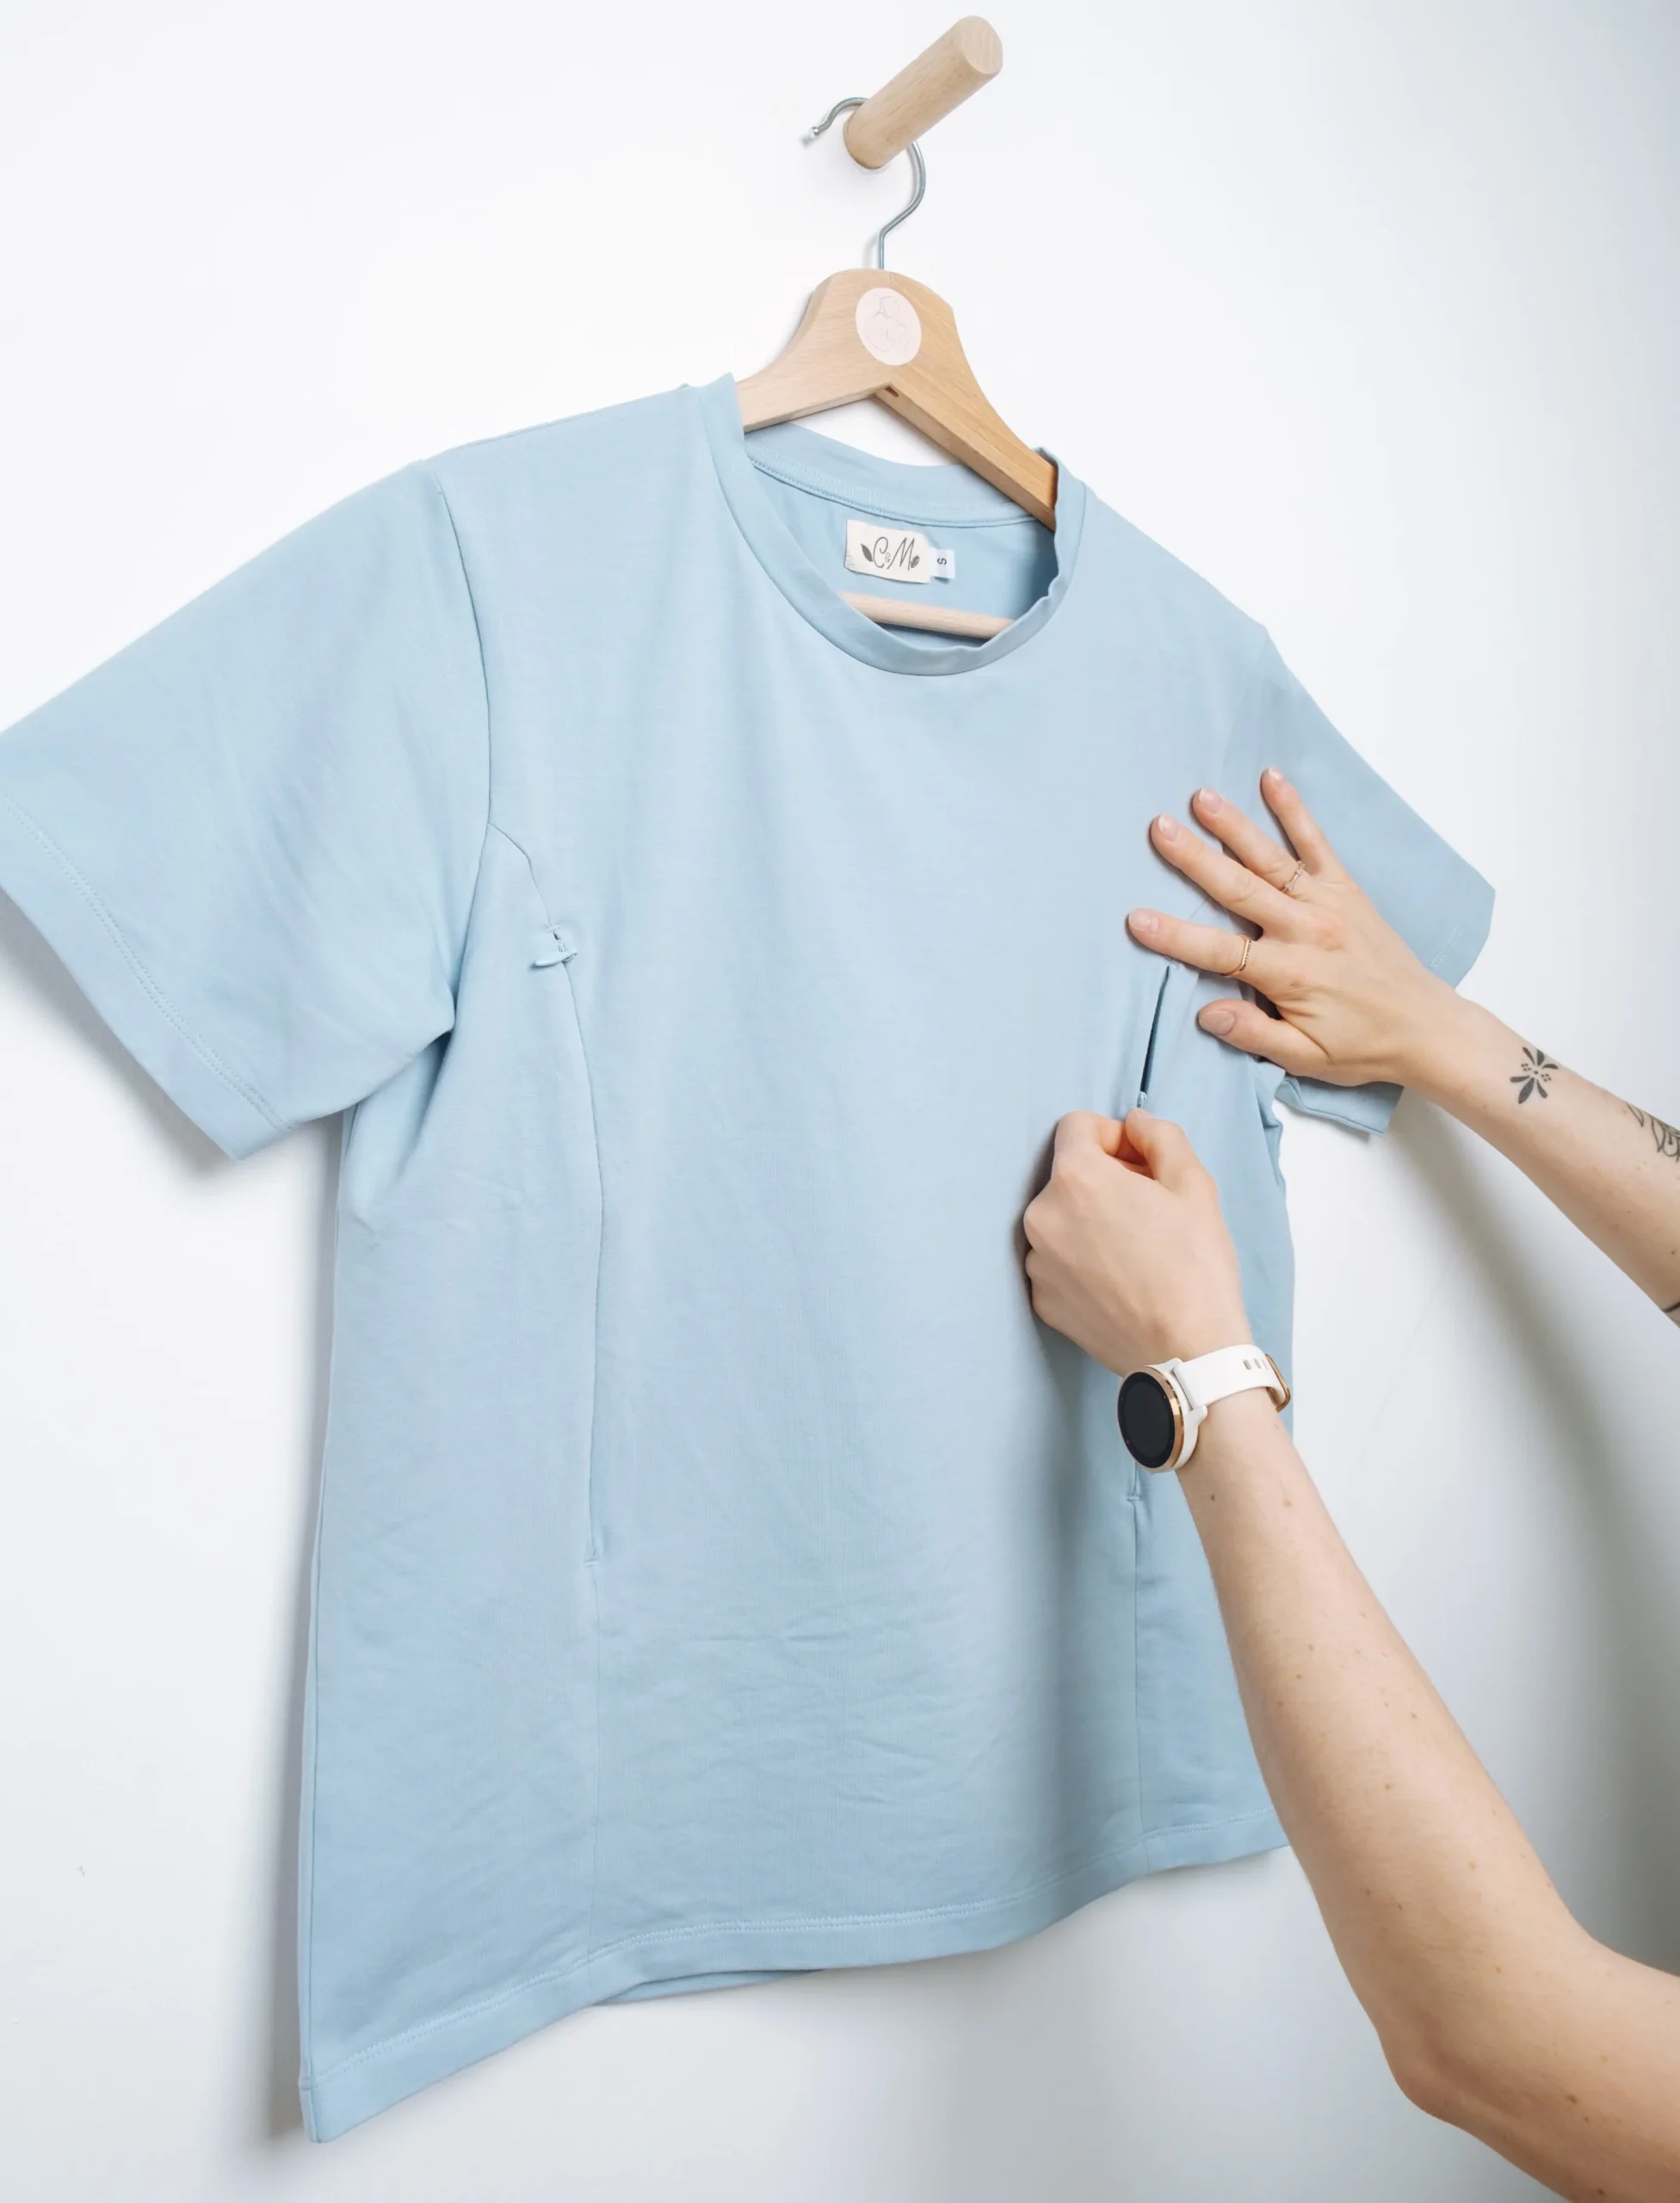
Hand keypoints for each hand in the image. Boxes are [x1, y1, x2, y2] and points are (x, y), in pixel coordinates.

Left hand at [1023, 1110, 1249, 1372]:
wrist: (1187, 1354)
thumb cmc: (1195, 1268)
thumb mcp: (1194, 1185)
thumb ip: (1161, 1136)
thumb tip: (1136, 1123)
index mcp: (1076, 1178)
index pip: (1076, 1126)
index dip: (1114, 1136)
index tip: (1141, 1162)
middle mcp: (1041, 1216)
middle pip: (1068, 1175)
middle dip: (1105, 1179)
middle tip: (1149, 1208)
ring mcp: (1037, 1262)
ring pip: (1061, 1218)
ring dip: (1091, 1220)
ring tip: (1137, 1248)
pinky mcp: (1041, 1300)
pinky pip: (1057, 1260)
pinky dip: (1082, 1260)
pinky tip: (1121, 1279)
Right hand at [1127, 770, 1465, 1090]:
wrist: (1427, 1027)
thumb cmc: (1363, 1046)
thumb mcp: (1306, 1058)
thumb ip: (1255, 1034)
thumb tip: (1207, 1014)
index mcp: (1289, 974)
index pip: (1220, 953)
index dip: (1176, 937)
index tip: (1137, 919)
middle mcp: (1305, 930)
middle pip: (1239, 889)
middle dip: (1195, 858)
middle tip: (1159, 828)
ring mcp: (1327, 905)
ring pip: (1271, 859)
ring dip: (1235, 826)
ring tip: (1201, 797)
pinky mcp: (1346, 891)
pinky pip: (1317, 844)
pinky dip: (1295, 811)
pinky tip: (1272, 780)